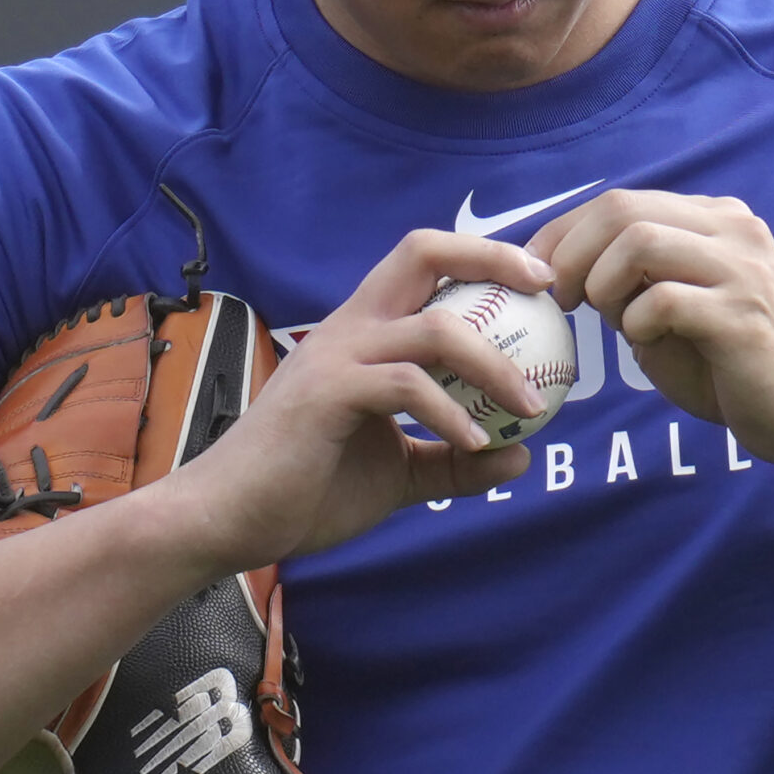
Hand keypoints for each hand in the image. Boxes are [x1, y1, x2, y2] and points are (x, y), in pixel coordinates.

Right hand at [169, 230, 553, 571]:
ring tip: (528, 405)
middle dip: (492, 258)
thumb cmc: (304, 490)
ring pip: (433, 327)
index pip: (426, 263)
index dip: (485, 259)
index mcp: (364, 332)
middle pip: (423, 252)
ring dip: (493, 363)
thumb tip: (519, 456)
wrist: (227, 521)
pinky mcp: (327, 394)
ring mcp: (336, 356)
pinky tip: (475, 444)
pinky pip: (406, 387)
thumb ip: (452, 460)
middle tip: (546, 290)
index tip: (540, 285)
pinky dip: (449, 415)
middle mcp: (350, 327)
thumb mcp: (395, 474)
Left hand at [528, 190, 773, 473]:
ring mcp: (743, 269)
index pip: (620, 201)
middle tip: (557, 298)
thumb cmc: (735, 371)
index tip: (534, 271)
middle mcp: (735, 230)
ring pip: (637, 241)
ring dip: (600, 283)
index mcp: (718, 221)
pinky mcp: (744, 315)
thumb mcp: (675, 315)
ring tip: (604, 319)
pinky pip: (663, 299)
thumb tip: (562, 274)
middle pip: (621, 209)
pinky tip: (645, 343)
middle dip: (568, 252)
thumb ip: (632, 286)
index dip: (563, 231)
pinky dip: (636, 322)